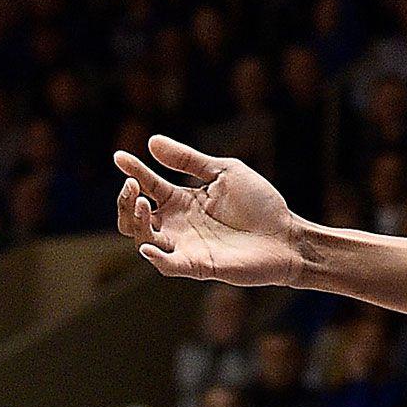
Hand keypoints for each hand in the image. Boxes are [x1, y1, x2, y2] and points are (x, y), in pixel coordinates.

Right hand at [115, 135, 302, 285]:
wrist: (286, 235)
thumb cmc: (259, 203)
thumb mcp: (224, 172)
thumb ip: (188, 160)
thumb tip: (151, 141)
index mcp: (183, 200)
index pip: (149, 186)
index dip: (133, 171)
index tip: (119, 157)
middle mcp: (178, 224)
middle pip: (134, 218)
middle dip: (125, 202)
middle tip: (132, 186)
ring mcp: (185, 246)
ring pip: (143, 239)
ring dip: (137, 223)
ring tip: (145, 203)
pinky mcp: (197, 265)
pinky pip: (167, 265)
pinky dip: (154, 256)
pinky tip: (149, 243)